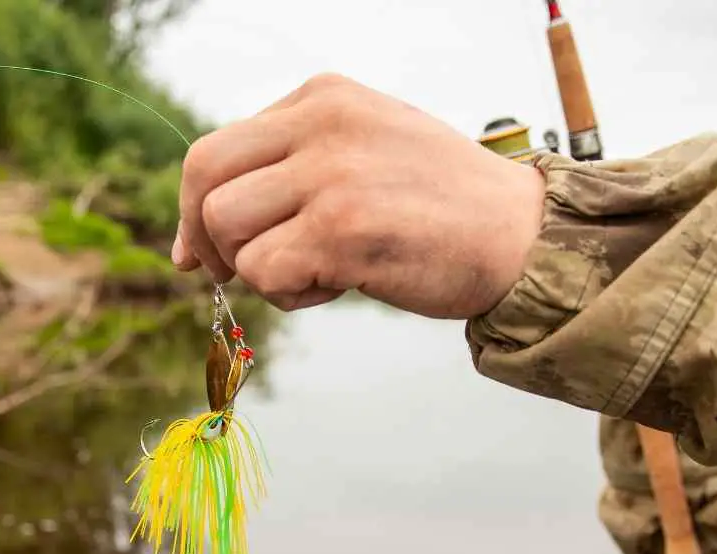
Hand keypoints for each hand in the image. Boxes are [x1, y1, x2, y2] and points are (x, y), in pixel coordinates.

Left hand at [170, 73, 546, 318]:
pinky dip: (291, 294)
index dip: (195, 206)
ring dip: (259, 270)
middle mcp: (321, 124)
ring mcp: (331, 174)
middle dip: (204, 237)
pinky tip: (339, 286)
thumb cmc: (444, 204)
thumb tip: (205, 230)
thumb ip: (294, 167)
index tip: (198, 251)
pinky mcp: (341, 229)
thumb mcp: (365, 150)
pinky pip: (266, 272)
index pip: (217, 147)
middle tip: (229, 274)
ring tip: (318, 273)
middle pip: (204, 179)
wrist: (521, 234)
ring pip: (227, 229)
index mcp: (324, 97)